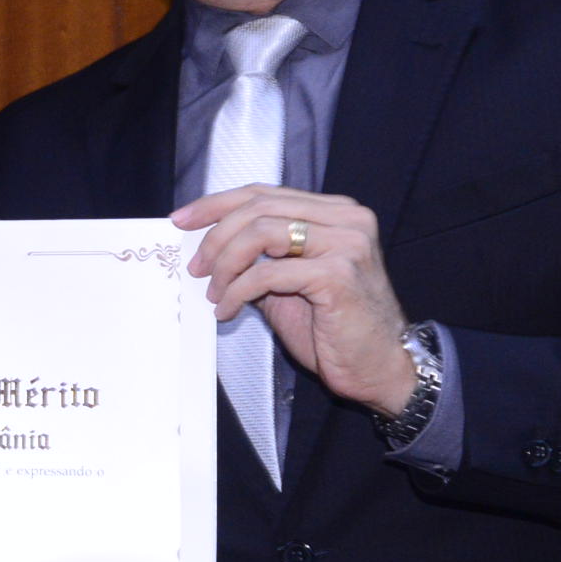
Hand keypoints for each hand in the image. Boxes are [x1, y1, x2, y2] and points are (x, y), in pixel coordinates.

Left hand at [173, 185, 414, 412]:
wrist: (379, 368)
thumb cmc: (334, 328)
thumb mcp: (287, 283)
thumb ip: (258, 257)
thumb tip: (207, 247)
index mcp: (335, 212)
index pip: (263, 193)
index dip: (216, 204)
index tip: (181, 221)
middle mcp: (346, 219)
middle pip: (257, 207)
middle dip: (214, 236)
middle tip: (195, 267)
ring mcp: (346, 244)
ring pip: (260, 233)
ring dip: (225, 265)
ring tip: (214, 292)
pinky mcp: (338, 274)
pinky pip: (268, 273)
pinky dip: (238, 291)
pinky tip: (229, 310)